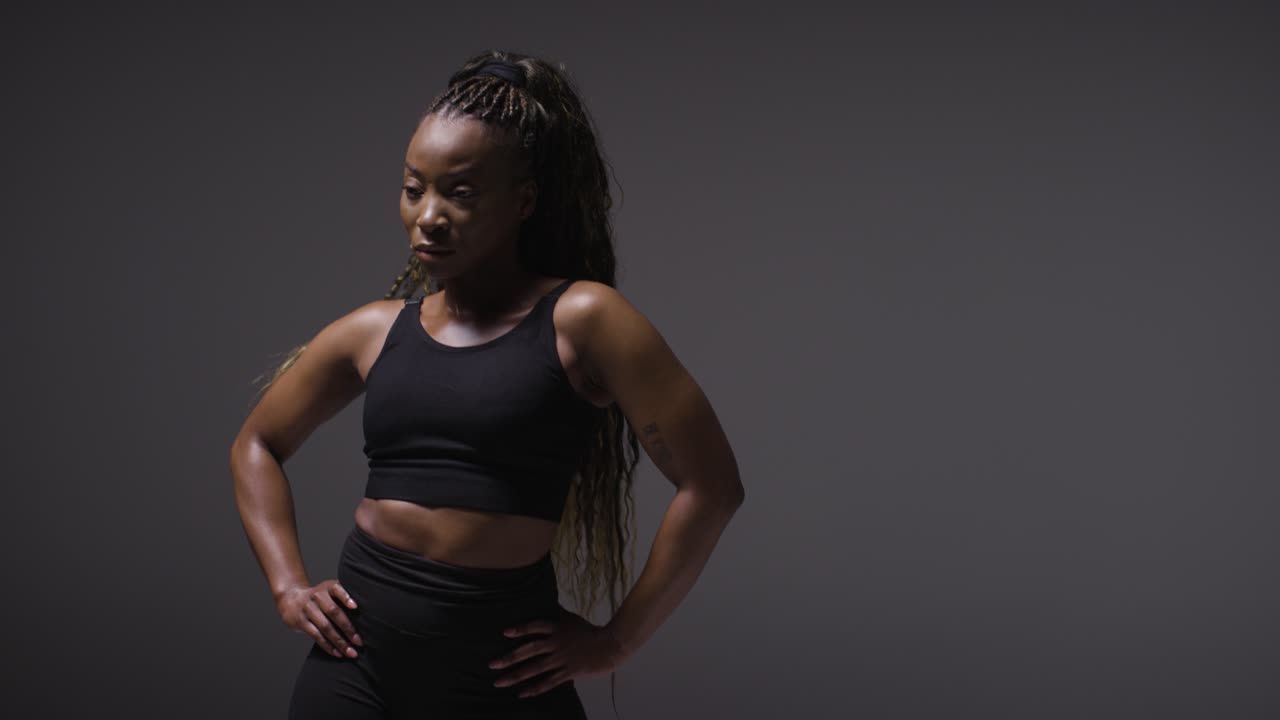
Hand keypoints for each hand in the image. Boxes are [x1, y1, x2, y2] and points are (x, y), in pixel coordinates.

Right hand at [277, 579, 363, 658]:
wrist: (291, 599)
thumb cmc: (319, 597)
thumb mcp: (329, 591)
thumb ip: (344, 597)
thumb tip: (368, 613)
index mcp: (327, 588)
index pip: (337, 589)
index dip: (346, 597)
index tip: (355, 607)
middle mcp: (317, 597)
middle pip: (333, 612)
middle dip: (348, 628)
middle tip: (359, 641)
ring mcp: (308, 610)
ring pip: (325, 627)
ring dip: (339, 642)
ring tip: (351, 652)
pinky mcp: (302, 622)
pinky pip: (316, 636)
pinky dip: (328, 646)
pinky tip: (337, 653)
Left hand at [488, 606, 624, 698]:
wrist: (612, 644)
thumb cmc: (592, 632)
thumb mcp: (572, 619)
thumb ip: (559, 614)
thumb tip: (548, 604)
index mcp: (558, 629)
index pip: (536, 627)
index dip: (520, 629)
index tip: (505, 633)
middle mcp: (556, 644)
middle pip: (529, 650)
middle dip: (509, 658)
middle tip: (491, 664)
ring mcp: (562, 659)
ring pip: (535, 668)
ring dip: (515, 675)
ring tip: (499, 682)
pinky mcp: (569, 672)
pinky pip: (549, 682)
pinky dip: (535, 688)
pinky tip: (522, 694)